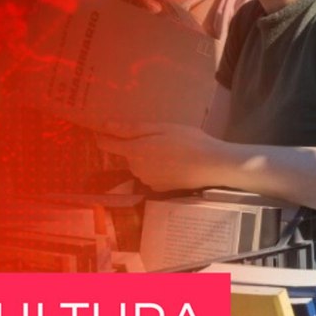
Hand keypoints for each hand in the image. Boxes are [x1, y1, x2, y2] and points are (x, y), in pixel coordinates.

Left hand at [96, 122, 225, 192]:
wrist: (212, 166)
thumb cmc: (188, 141)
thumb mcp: (160, 128)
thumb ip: (131, 129)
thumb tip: (105, 126)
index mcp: (134, 151)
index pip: (106, 144)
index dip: (103, 136)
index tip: (105, 128)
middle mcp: (136, 169)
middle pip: (127, 154)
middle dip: (136, 146)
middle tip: (158, 137)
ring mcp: (148, 181)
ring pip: (140, 165)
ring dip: (148, 158)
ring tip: (169, 150)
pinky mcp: (160, 189)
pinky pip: (151, 175)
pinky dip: (158, 169)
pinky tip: (174, 163)